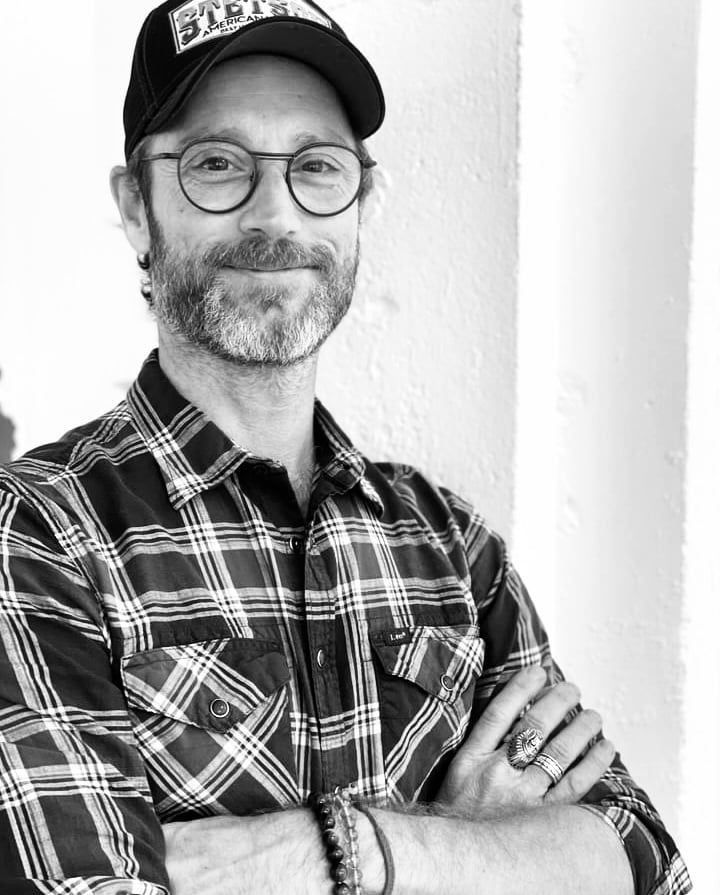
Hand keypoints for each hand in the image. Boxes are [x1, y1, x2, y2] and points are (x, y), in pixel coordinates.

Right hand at [434, 665, 614, 817]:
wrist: (458, 860)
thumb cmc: (459, 813)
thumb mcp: (457, 773)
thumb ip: (481, 744)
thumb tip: (512, 711)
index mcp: (472, 759)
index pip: (499, 713)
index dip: (520, 688)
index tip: (537, 671)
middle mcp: (497, 774)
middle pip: (533, 727)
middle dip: (556, 702)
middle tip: (571, 688)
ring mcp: (523, 797)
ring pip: (558, 753)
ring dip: (580, 728)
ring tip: (593, 714)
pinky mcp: (543, 819)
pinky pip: (575, 785)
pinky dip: (594, 763)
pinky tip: (605, 748)